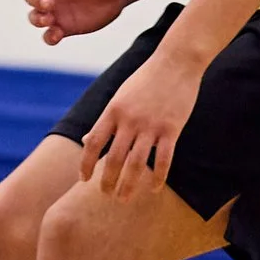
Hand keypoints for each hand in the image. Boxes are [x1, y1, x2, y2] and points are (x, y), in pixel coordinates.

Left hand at [77, 36, 198, 198]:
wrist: (176, 60)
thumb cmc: (146, 79)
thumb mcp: (121, 96)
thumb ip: (107, 120)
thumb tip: (88, 140)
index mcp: (114, 110)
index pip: (94, 142)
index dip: (86, 163)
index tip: (83, 179)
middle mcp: (130, 119)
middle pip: (114, 158)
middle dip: (107, 180)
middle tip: (106, 195)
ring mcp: (151, 125)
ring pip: (136, 164)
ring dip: (128, 185)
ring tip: (123, 198)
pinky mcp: (171, 128)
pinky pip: (164, 160)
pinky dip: (158, 178)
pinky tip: (154, 189)